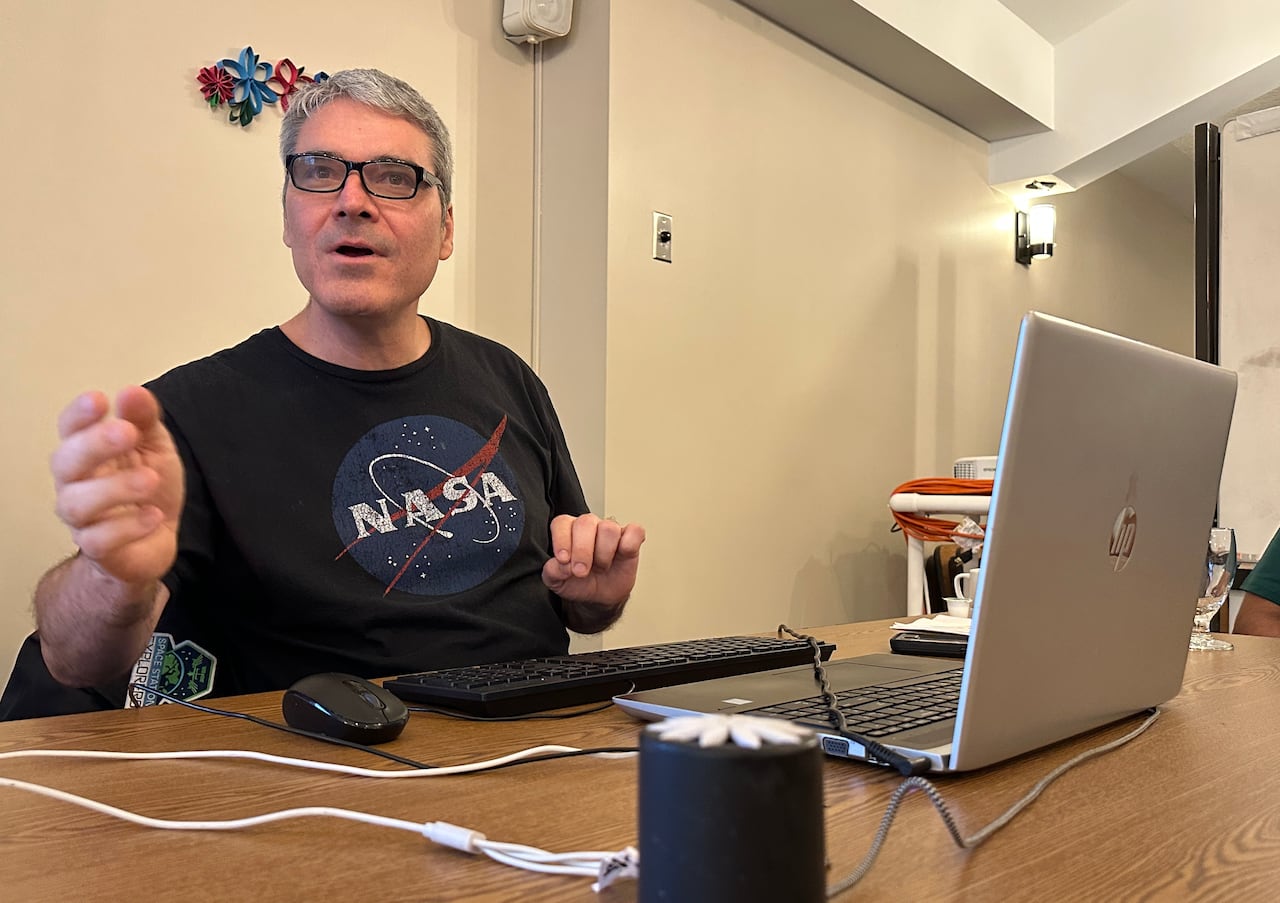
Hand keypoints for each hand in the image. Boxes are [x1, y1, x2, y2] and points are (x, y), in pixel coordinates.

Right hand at [49, 387, 184, 586]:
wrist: (157, 539)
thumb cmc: (147, 487)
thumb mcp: (155, 447)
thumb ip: (144, 420)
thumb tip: (132, 392)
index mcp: (87, 452)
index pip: (69, 429)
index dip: (78, 414)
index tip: (99, 400)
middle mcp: (75, 483)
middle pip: (66, 462)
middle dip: (94, 444)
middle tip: (127, 432)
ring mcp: (82, 519)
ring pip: (77, 503)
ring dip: (115, 488)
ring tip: (150, 480)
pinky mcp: (97, 549)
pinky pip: (99, 540)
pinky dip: (127, 527)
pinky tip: (153, 516)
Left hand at [542, 514, 644, 629]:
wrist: (599, 596)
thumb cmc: (578, 582)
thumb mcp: (558, 582)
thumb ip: (552, 572)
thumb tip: (559, 565)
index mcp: (568, 530)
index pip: (562, 523)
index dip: (562, 540)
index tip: (563, 560)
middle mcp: (589, 526)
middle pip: (585, 523)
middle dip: (583, 550)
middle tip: (581, 571)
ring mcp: (611, 531)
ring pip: (609, 528)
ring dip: (604, 553)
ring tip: (601, 567)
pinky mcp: (631, 538)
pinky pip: (635, 531)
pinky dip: (629, 543)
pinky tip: (622, 555)